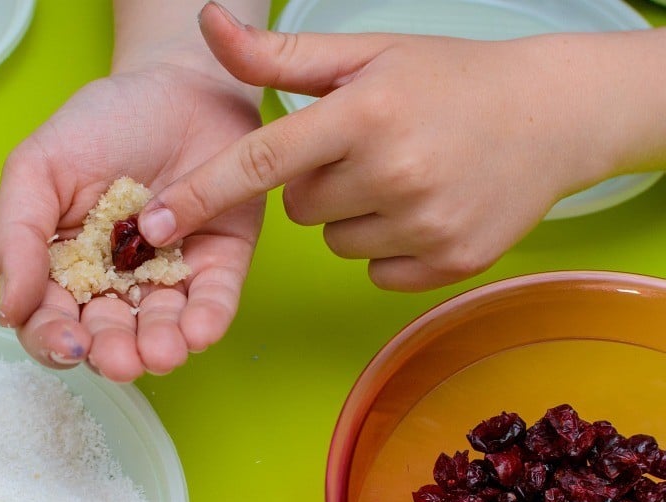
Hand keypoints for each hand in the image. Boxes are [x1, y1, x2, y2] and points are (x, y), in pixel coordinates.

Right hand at [0, 63, 262, 380]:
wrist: (179, 82)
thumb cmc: (103, 124)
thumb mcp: (38, 167)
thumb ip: (15, 235)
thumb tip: (8, 310)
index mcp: (64, 265)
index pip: (50, 319)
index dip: (53, 339)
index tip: (66, 342)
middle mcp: (115, 282)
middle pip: (107, 334)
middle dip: (113, 352)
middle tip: (120, 357)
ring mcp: (169, 276)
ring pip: (160, 328)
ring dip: (159, 347)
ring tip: (162, 353)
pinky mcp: (219, 264)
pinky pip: (214, 302)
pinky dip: (207, 322)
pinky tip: (198, 333)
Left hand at [138, 4, 642, 290]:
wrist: (553, 117)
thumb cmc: (449, 78)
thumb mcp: (366, 53)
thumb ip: (279, 55)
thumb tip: (205, 25)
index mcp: (365, 114)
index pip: (260, 162)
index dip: (201, 195)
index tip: (153, 224)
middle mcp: (394, 173)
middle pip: (296, 209)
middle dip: (314, 183)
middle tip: (364, 150)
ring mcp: (426, 225)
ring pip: (334, 242)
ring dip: (350, 216)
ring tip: (398, 177)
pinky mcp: (449, 264)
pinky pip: (374, 271)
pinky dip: (385, 248)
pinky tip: (420, 209)